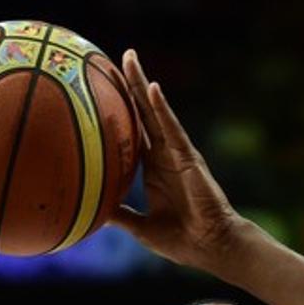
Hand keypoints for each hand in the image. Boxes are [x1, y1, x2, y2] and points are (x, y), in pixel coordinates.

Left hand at [110, 49, 249, 269]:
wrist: (209, 247)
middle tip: (116, 57)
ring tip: (129, 58)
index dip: (119, 109)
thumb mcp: (142, 227)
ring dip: (142, 84)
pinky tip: (151, 88)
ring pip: (155, 112)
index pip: (133, 132)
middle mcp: (164, 155)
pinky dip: (162, 108)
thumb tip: (94, 213)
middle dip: (130, 85)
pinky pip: (173, 128)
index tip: (102, 89)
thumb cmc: (181, 240)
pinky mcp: (189, 157)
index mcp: (153, 169)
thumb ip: (121, 215)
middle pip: (143, 112)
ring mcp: (176, 153)